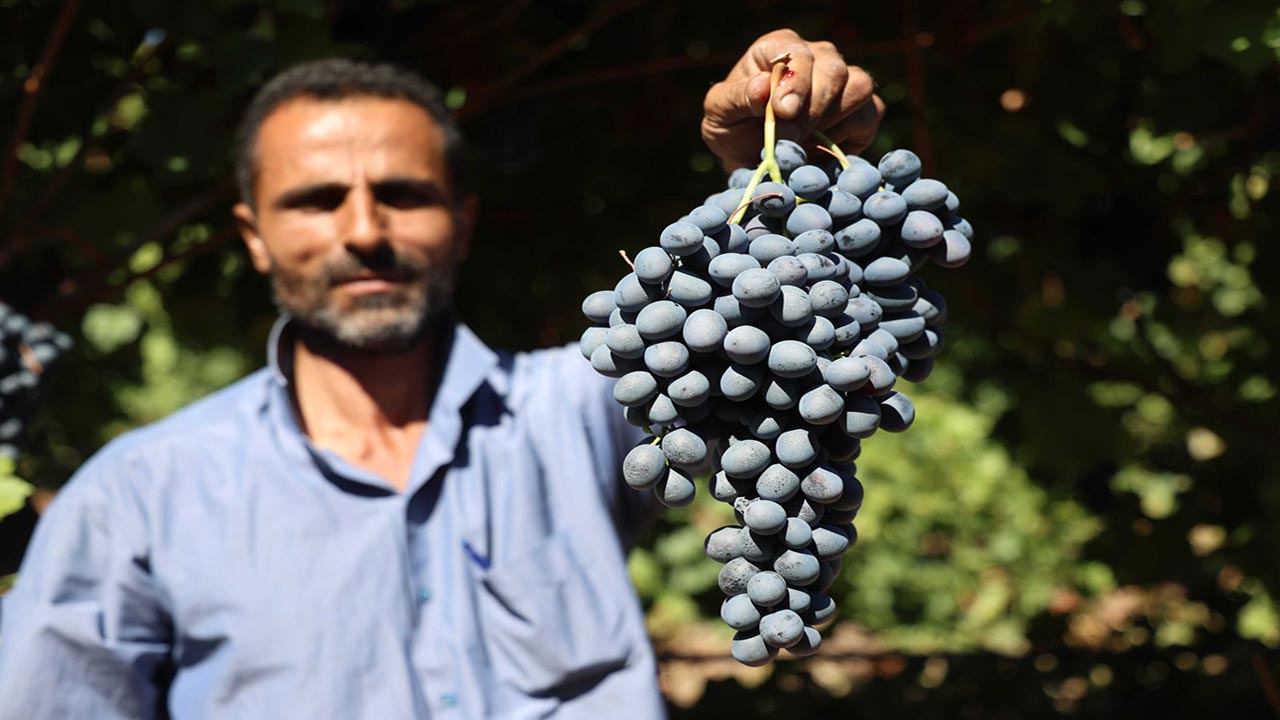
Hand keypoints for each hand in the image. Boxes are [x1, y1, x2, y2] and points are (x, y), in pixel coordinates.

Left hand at [702, 29, 884, 170]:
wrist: (752, 159)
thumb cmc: (733, 128)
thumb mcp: (719, 114)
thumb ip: (736, 97)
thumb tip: (763, 86)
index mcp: (779, 47)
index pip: (798, 53)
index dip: (795, 81)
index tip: (782, 111)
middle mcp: (816, 56)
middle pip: (833, 70)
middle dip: (812, 109)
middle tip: (789, 138)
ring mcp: (843, 80)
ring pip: (858, 87)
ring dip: (831, 121)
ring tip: (801, 144)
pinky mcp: (862, 109)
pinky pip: (870, 114)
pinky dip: (849, 135)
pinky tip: (820, 148)